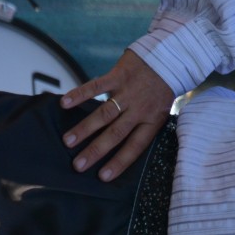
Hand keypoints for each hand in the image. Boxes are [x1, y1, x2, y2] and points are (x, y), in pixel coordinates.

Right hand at [61, 50, 174, 180]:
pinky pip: (97, 85)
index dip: (120, 161)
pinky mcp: (119, 75)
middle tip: (78, 165)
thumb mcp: (159, 111)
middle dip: (96, 151)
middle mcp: (140, 109)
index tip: (103, 176)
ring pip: (105, 114)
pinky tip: (65, 103)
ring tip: (68, 141)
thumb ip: (139, 126)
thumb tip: (116, 145)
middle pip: (117, 134)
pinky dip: (80, 94)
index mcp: (151, 121)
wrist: (169, 58)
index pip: (135, 146)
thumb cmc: (160, 89)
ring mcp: (129, 92)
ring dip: (85, 128)